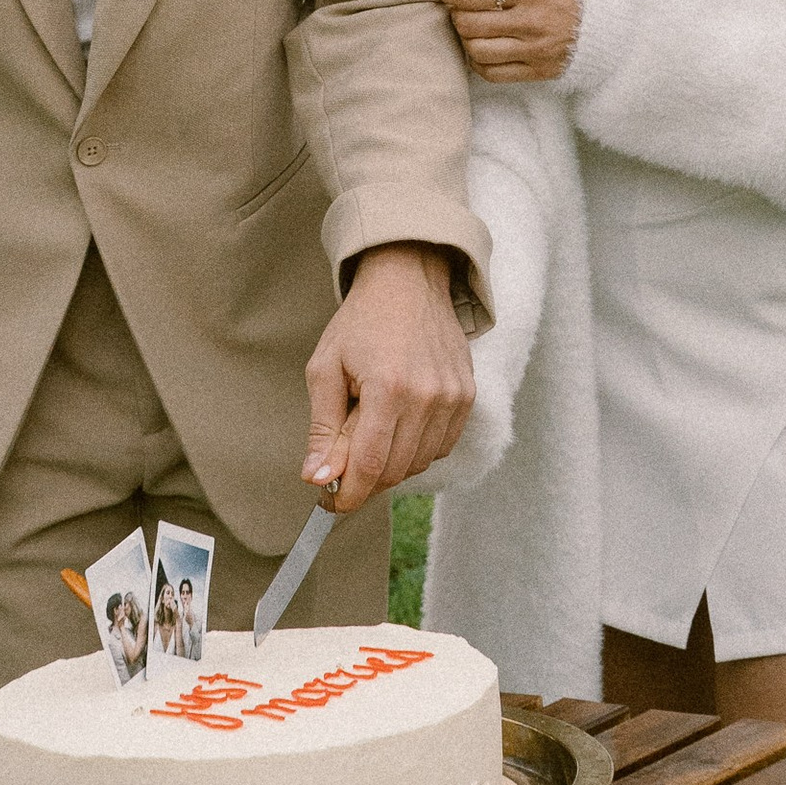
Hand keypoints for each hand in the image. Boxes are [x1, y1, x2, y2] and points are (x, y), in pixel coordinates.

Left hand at [303, 243, 474, 507]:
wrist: (408, 281)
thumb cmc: (361, 322)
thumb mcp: (326, 369)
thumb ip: (323, 429)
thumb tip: (318, 479)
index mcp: (389, 388)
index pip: (371, 465)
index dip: (348, 494)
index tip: (329, 503)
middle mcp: (428, 397)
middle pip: (396, 470)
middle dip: (364, 479)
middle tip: (341, 465)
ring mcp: (453, 398)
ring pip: (419, 463)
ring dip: (390, 463)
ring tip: (369, 430)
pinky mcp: (467, 396)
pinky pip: (440, 447)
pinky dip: (415, 449)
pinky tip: (397, 425)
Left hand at [437, 0, 581, 83]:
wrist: (607, 25)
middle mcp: (531, 23)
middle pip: (471, 24)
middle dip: (457, 16)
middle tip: (459, 10)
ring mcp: (534, 51)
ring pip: (478, 51)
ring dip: (466, 40)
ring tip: (471, 31)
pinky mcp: (537, 72)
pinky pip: (493, 74)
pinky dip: (478, 63)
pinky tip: (481, 51)